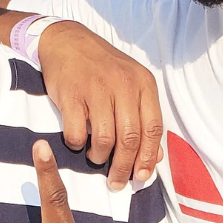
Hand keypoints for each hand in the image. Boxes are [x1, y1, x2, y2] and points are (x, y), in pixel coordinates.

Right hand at [37, 22, 162, 190]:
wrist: (66, 41)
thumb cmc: (102, 68)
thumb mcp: (130, 85)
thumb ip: (144, 118)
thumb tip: (156, 157)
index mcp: (143, 84)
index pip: (154, 128)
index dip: (149, 157)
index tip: (142, 176)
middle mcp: (123, 85)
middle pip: (130, 139)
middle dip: (124, 167)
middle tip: (117, 182)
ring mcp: (96, 89)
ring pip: (105, 140)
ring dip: (100, 158)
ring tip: (96, 159)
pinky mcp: (71, 95)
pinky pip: (77, 133)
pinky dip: (78, 145)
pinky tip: (78, 142)